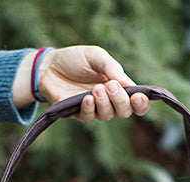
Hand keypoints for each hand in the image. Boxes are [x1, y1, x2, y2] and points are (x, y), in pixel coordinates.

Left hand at [13, 46, 149, 120]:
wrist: (48, 66)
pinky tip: (86, 98)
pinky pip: (88, 117)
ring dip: (104, 103)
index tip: (138, 97)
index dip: (141, 104)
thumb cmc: (74, 59)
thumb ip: (112, 67)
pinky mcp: (77, 113)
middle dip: (121, 101)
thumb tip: (128, 84)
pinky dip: (89, 108)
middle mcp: (109, 101)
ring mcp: (94, 108)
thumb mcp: (95, 56)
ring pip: (107, 115)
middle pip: (125, 112)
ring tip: (96, 88)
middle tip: (111, 86)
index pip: (136, 102)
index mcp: (118, 86)